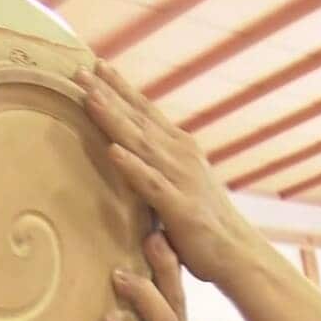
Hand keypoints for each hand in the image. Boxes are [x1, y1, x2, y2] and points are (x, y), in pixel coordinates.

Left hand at [75, 61, 264, 287]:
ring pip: (141, 143)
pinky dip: (132, 166)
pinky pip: (151, 184)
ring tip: (90, 97)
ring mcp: (181, 179)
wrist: (239, 254)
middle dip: (109, 92)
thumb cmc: (204, 224)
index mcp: (179, 148)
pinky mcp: (180, 208)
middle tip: (80, 69)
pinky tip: (113, 151)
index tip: (94, 65)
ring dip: (114, 119)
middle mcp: (181, 155)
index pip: (144, 111)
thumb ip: (157, 167)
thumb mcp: (179, 185)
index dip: (120, 88)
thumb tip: (129, 154)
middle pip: (138, 118)